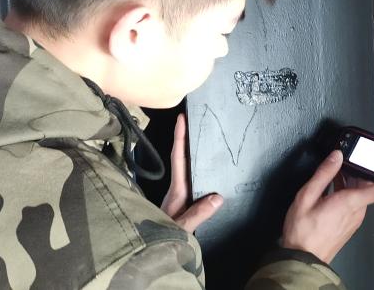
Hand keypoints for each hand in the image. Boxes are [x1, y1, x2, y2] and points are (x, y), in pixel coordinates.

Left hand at [161, 113, 223, 231]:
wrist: (154, 254)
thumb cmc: (164, 238)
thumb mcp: (182, 228)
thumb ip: (197, 214)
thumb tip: (218, 196)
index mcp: (177, 190)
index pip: (178, 159)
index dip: (180, 138)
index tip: (182, 118)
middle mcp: (178, 189)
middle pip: (183, 158)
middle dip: (188, 139)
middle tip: (198, 119)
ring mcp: (181, 196)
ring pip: (188, 169)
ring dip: (195, 153)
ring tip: (207, 136)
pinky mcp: (185, 204)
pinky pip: (195, 181)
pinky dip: (201, 170)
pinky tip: (212, 168)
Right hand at [282, 150, 373, 262]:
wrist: (302, 259)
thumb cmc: (302, 233)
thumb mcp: (306, 197)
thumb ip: (324, 174)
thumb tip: (337, 156)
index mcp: (350, 202)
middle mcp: (357, 211)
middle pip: (372, 185)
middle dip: (367, 167)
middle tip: (358, 153)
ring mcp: (355, 218)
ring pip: (363, 192)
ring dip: (356, 177)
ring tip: (341, 165)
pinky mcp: (350, 223)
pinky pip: (357, 200)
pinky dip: (350, 187)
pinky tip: (337, 181)